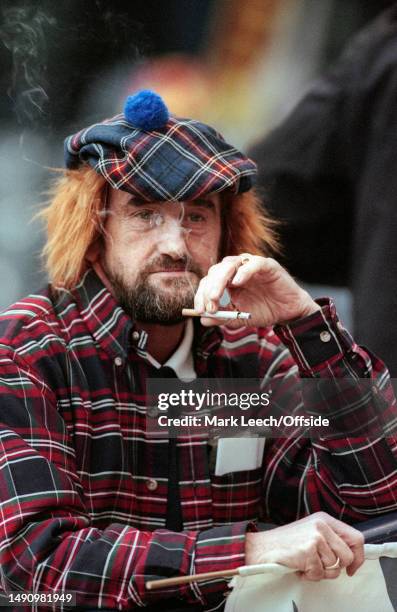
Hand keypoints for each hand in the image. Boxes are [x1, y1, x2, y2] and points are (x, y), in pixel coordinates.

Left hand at [194, 254, 319, 327]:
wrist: (288, 312)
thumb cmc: (264, 311)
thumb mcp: (240, 317)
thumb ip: (222, 317)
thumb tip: (203, 320)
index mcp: (228, 280)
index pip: (208, 281)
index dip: (201, 295)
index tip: (199, 311)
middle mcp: (237, 269)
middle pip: (215, 271)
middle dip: (208, 289)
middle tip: (208, 305)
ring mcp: (251, 265)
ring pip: (229, 264)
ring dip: (219, 280)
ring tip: (216, 296)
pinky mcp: (267, 265)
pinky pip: (253, 264)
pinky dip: (244, 271)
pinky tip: (237, 283)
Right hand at [245, 512, 364, 580]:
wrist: (262, 547)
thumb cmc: (286, 543)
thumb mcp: (311, 533)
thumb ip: (330, 540)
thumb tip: (350, 558)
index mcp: (325, 519)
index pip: (356, 538)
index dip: (358, 556)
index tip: (351, 568)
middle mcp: (322, 525)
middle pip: (348, 556)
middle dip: (336, 568)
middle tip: (321, 567)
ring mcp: (316, 537)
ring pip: (334, 568)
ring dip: (320, 572)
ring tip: (306, 564)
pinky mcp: (308, 550)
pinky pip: (319, 573)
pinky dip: (309, 575)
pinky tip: (299, 567)